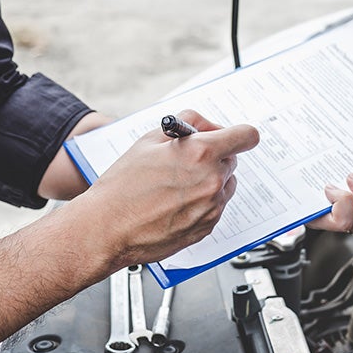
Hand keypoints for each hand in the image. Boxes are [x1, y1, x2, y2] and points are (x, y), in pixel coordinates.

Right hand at [69, 110, 259, 268]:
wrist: (107, 228)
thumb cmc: (123, 186)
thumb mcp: (150, 139)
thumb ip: (186, 124)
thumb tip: (206, 125)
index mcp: (201, 153)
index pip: (246, 136)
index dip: (239, 134)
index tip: (234, 137)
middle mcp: (212, 180)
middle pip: (232, 160)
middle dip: (214, 156)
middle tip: (187, 161)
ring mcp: (212, 206)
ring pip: (225, 184)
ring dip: (209, 180)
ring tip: (176, 185)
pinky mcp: (208, 227)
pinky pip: (215, 206)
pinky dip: (202, 202)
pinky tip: (174, 203)